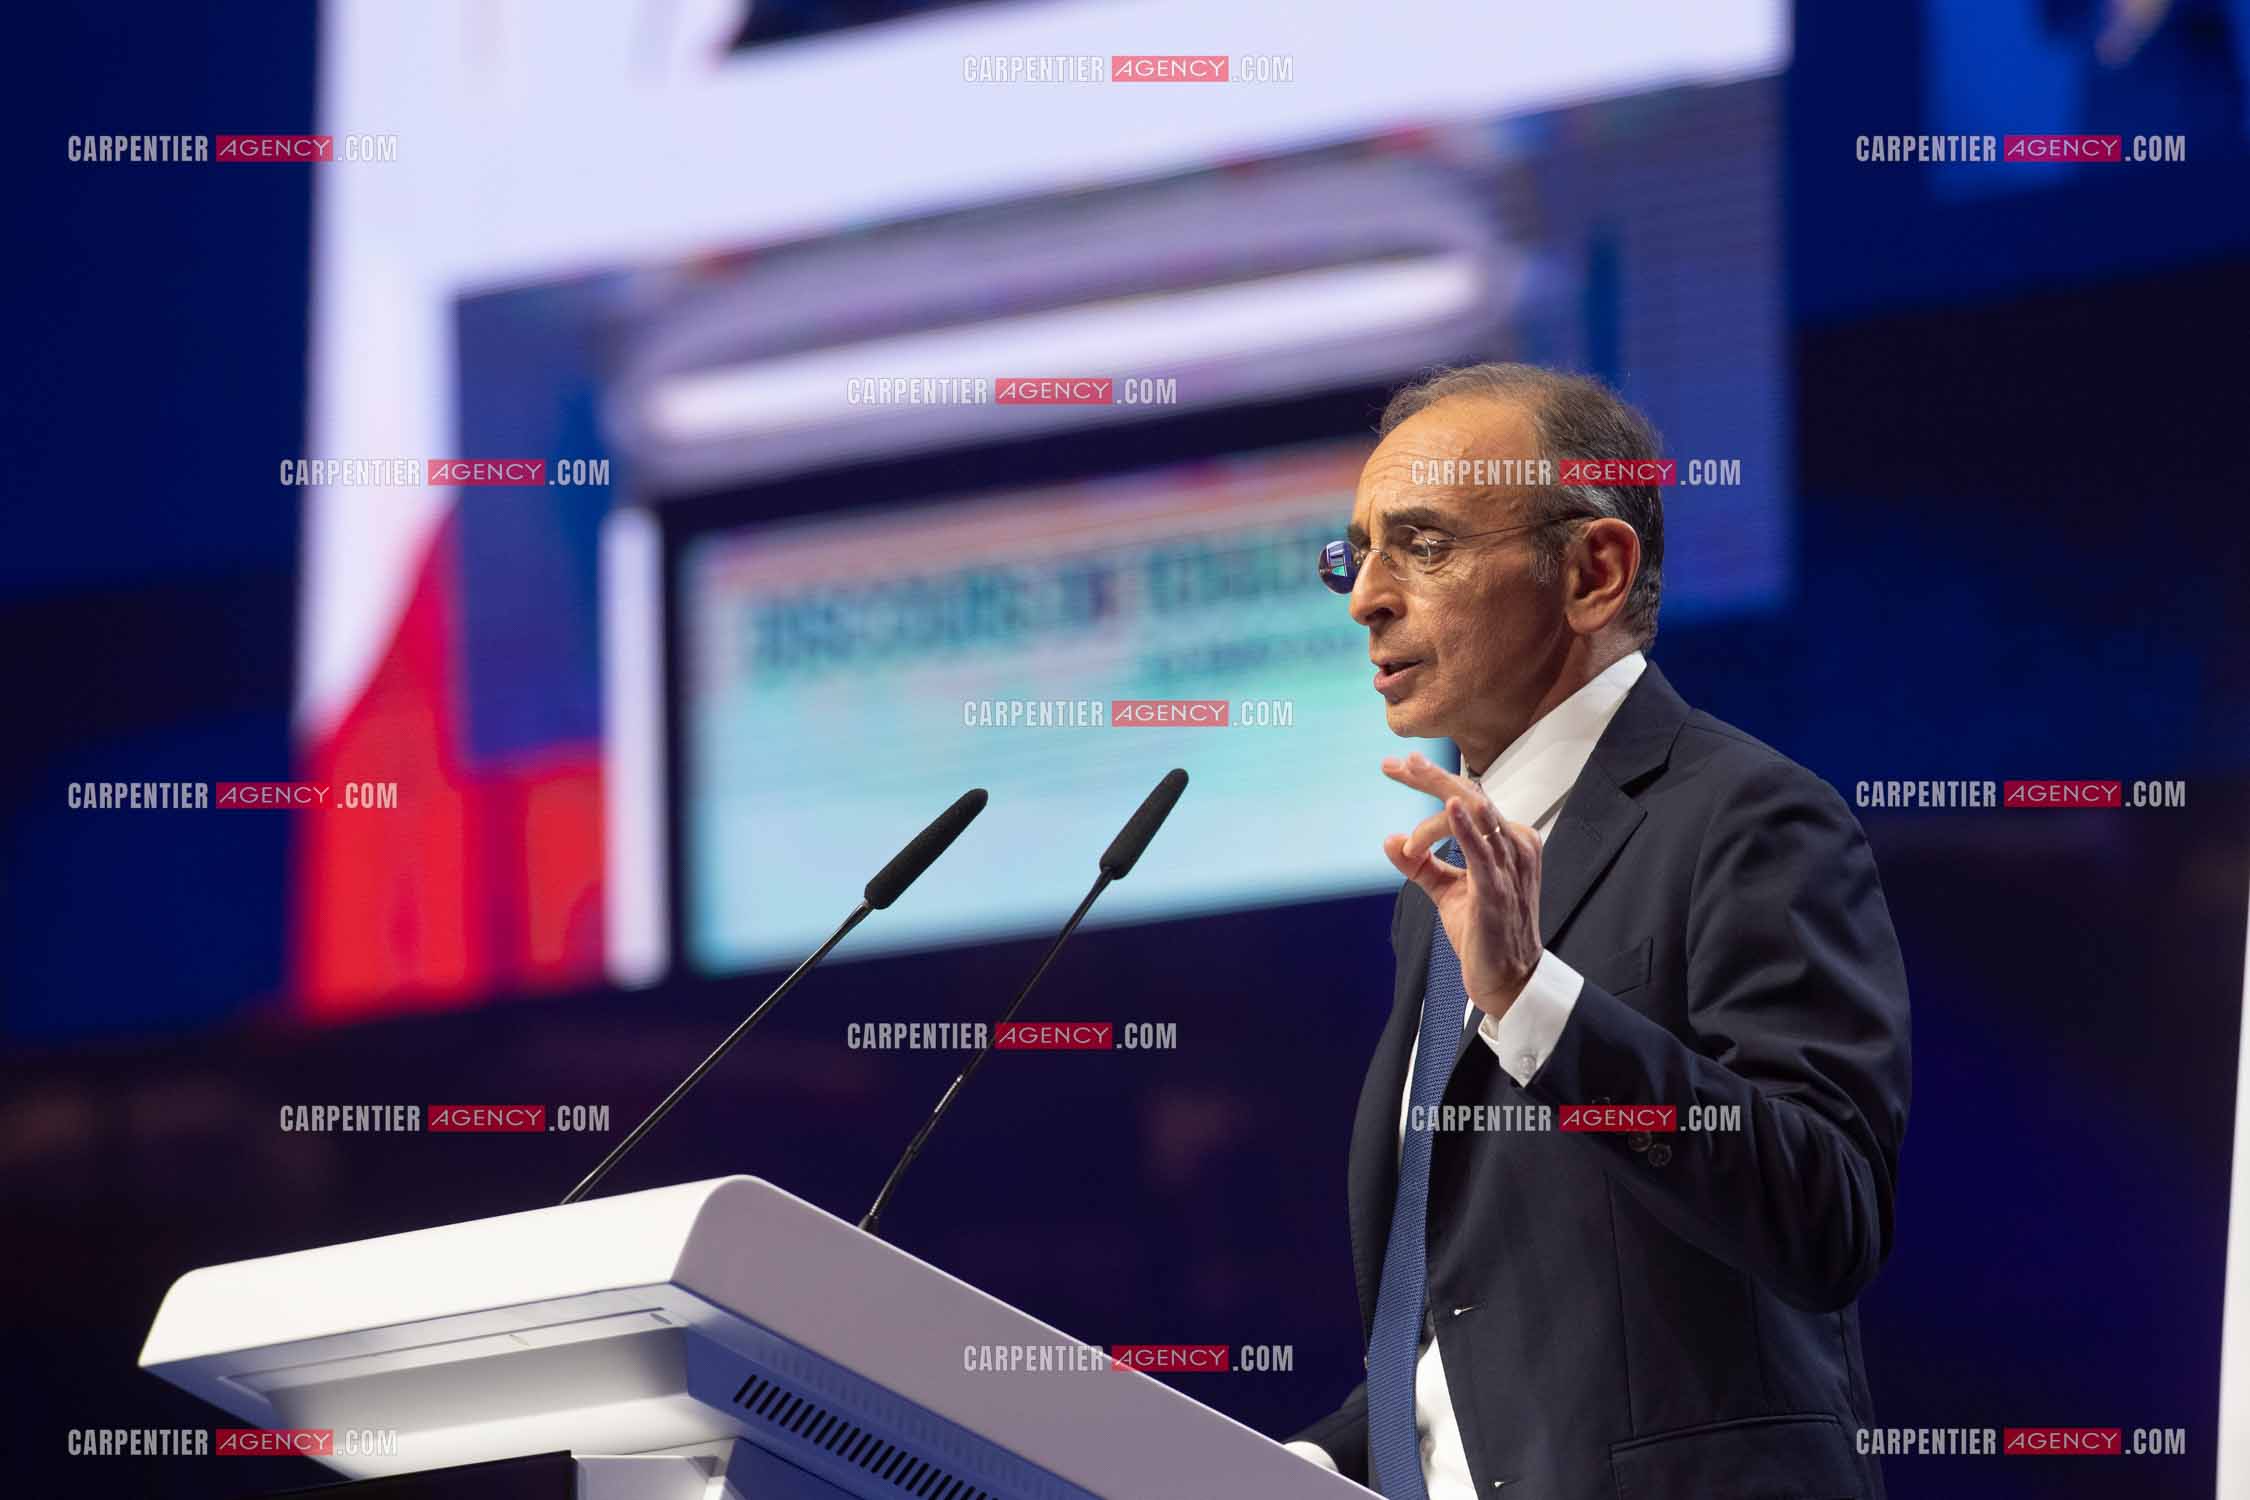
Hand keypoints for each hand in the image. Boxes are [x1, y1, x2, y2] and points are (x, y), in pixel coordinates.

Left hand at [1380, 752, 1543, 1018]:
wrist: (1506, 979)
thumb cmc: (1484, 932)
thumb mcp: (1447, 890)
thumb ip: (1421, 864)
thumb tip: (1389, 840)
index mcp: (1507, 841)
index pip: (1467, 799)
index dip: (1430, 781)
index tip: (1395, 769)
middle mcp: (1515, 845)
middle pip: (1471, 795)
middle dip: (1431, 774)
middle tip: (1398, 761)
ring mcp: (1510, 865)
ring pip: (1475, 812)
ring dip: (1438, 788)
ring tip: (1410, 769)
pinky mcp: (1499, 889)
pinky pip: (1482, 850)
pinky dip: (1466, 826)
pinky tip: (1449, 805)